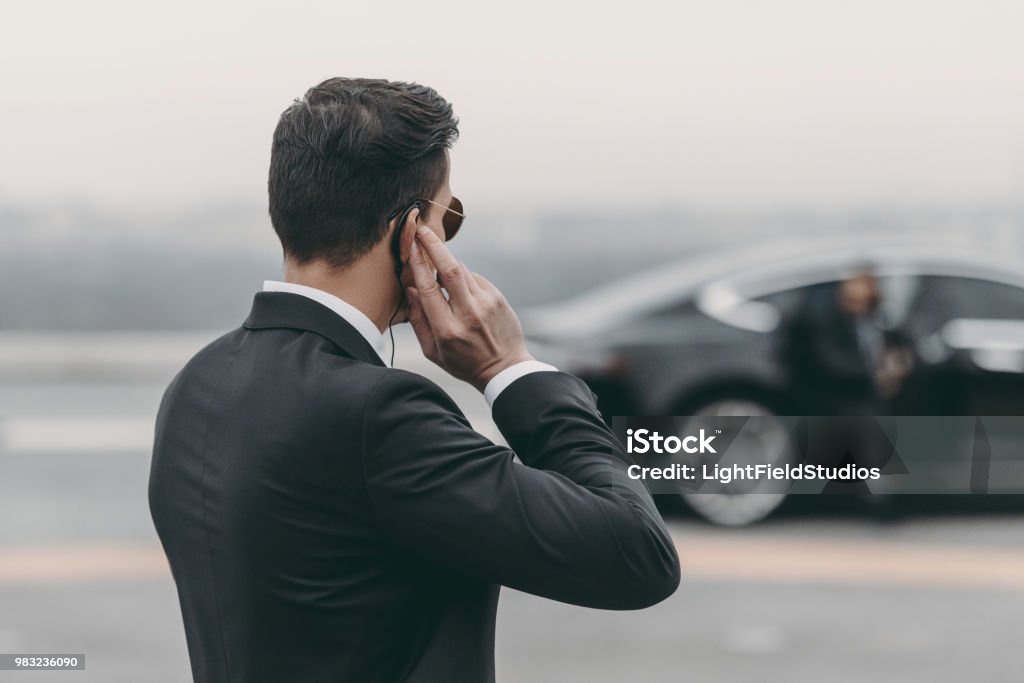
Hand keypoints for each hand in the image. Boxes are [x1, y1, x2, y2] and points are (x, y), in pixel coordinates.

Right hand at [405, 225, 533, 391]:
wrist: (504, 368)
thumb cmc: (463, 362)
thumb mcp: (432, 351)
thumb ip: (418, 320)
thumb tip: (410, 289)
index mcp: (447, 330)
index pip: (429, 288)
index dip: (417, 264)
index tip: (410, 246)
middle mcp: (468, 313)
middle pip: (449, 269)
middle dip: (434, 245)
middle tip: (423, 230)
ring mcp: (486, 304)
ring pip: (462, 270)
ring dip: (447, 264)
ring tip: (439, 267)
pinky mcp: (498, 298)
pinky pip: (474, 278)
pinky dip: (463, 278)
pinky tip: (461, 292)